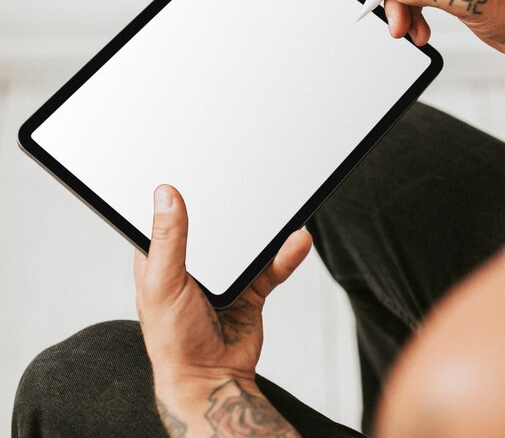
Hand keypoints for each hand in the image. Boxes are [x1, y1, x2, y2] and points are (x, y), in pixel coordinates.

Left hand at [134, 184, 310, 436]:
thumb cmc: (173, 340)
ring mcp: (226, 275)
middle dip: (233, 204)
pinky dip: (285, 255)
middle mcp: (196, 262)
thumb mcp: (165, 282)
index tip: (197, 167)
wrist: (213, 380)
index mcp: (164, 257)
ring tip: (281, 209)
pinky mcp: (251, 289)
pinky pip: (271, 267)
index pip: (169, 216)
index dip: (180, 193)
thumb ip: (169, 239)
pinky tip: (296, 241)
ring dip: (265, 229)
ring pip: (249, 242)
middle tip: (249, 177)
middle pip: (217, 223)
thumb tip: (166, 194)